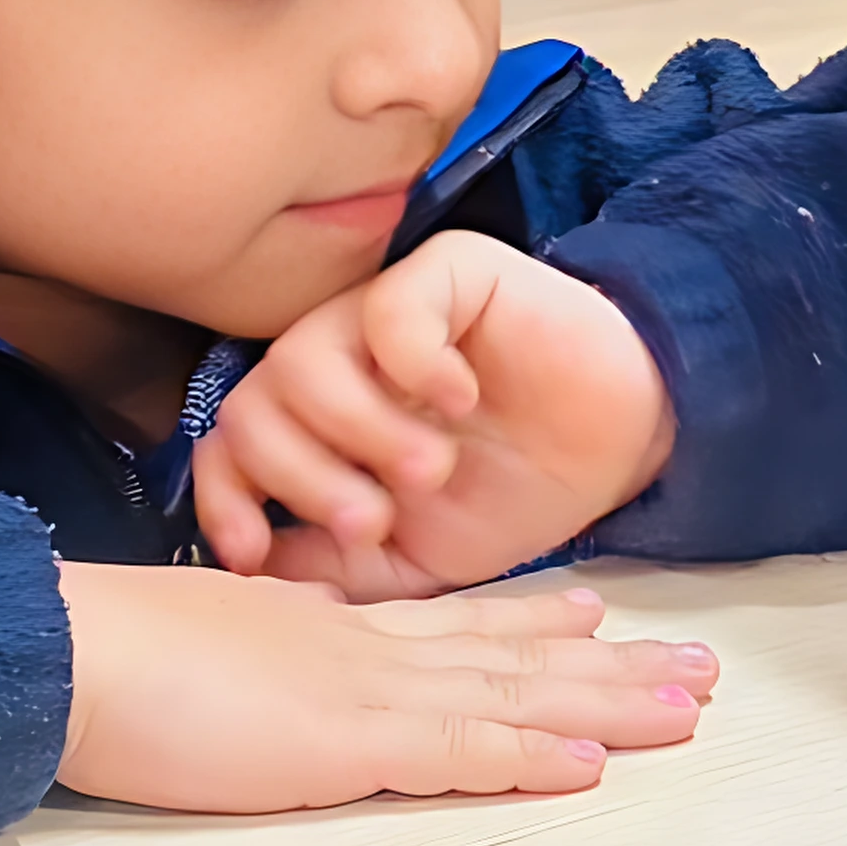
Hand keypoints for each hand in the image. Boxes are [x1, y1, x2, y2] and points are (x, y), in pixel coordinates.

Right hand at [53, 565, 714, 808]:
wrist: (69, 648)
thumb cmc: (114, 654)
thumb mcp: (211, 641)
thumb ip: (263, 652)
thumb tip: (287, 664)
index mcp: (333, 631)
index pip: (456, 623)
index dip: (535, 616)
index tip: (602, 606)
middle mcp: (369, 653)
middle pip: (516, 654)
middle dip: (614, 663)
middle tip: (701, 667)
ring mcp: (365, 693)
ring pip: (515, 695)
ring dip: (608, 704)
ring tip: (689, 706)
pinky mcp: (344, 742)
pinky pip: (457, 749)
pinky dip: (528, 756)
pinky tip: (590, 765)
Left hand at [194, 232, 674, 594]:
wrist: (621, 447)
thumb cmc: (514, 493)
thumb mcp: (411, 559)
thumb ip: (332, 566)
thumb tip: (254, 573)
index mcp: (317, 426)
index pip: (230, 443)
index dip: (225, 496)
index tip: (253, 550)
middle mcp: (336, 361)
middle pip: (253, 403)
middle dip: (304, 475)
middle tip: (373, 519)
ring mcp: (384, 313)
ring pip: (303, 356)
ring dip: (359, 430)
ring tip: (428, 470)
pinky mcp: (446, 272)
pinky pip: (389, 304)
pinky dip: (414, 364)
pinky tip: (460, 401)